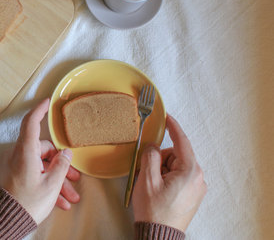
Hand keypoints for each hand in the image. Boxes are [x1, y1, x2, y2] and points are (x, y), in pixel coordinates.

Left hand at [0, 98, 80, 223]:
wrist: (3, 224)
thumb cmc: (27, 203)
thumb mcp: (51, 186)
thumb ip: (61, 166)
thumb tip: (66, 154)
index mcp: (24, 152)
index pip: (31, 123)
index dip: (39, 110)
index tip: (47, 102)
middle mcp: (17, 156)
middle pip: (42, 151)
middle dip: (60, 165)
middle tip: (75, 179)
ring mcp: (13, 166)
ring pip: (40, 166)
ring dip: (56, 179)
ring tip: (69, 198)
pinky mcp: (11, 177)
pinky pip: (32, 174)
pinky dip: (45, 184)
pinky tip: (58, 202)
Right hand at [132, 115, 206, 231]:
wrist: (159, 236)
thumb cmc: (154, 211)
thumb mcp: (147, 179)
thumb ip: (150, 156)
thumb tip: (152, 146)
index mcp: (190, 171)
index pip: (181, 141)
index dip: (172, 127)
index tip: (167, 117)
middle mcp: (198, 178)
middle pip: (176, 155)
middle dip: (160, 159)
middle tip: (148, 173)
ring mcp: (197, 187)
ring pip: (176, 166)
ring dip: (162, 170)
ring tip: (152, 186)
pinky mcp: (192, 195)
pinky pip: (179, 177)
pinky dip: (167, 178)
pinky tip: (158, 190)